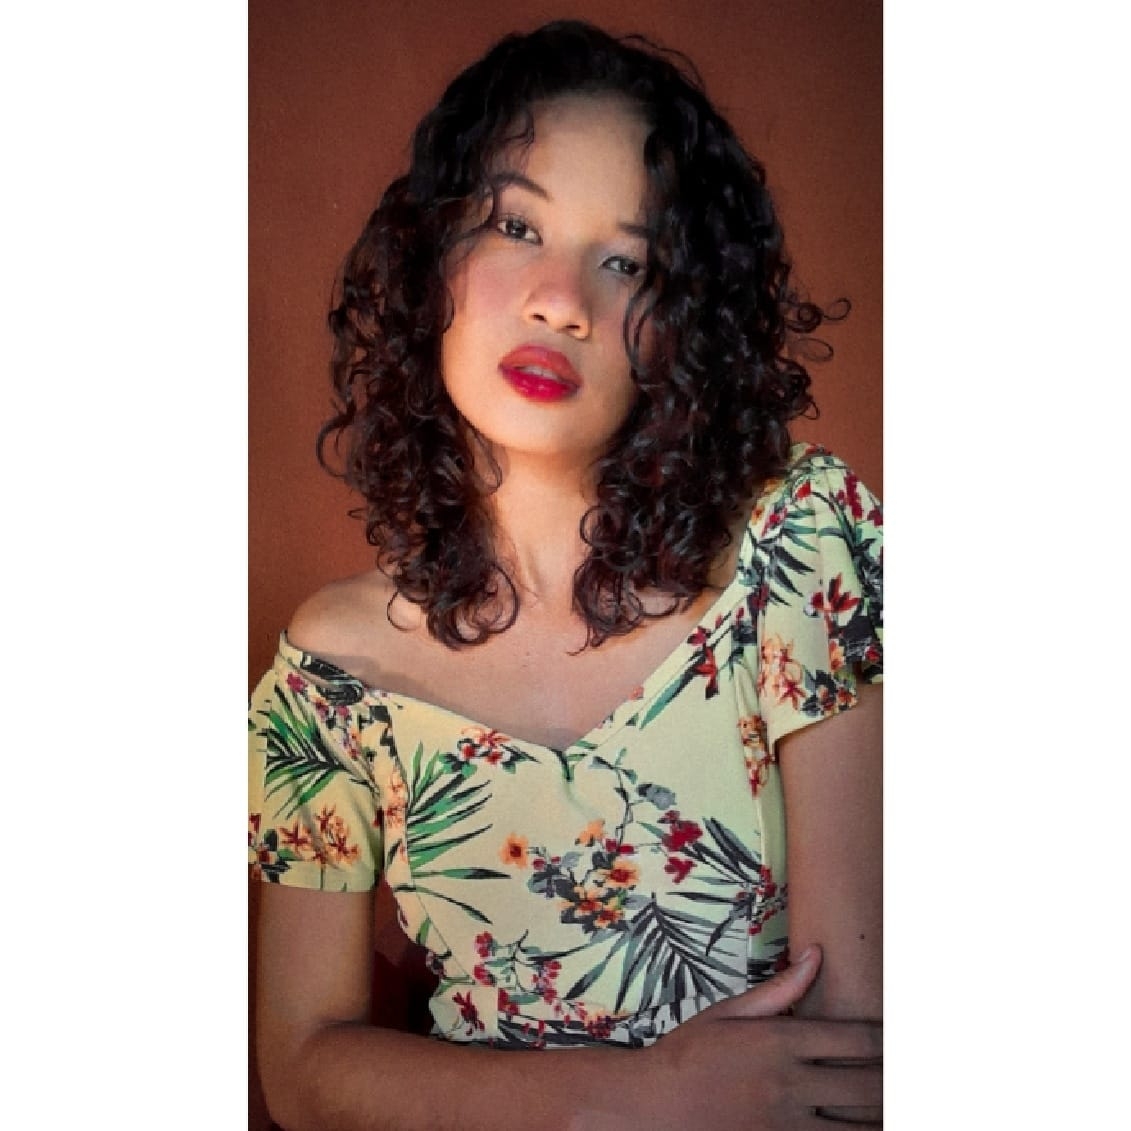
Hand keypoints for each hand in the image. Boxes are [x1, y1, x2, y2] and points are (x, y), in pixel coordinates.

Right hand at [593, 946, 881, 1129]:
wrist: (653, 1106)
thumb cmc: (690, 1053)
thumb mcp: (729, 1013)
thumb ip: (780, 989)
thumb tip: (816, 955)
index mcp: (780, 1041)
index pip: (856, 1039)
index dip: (887, 1040)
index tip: (899, 1039)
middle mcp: (790, 1083)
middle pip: (867, 1084)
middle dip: (892, 1080)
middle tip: (906, 1073)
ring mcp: (787, 1123)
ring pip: (858, 1124)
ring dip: (880, 1113)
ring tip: (891, 1103)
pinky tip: (862, 1127)